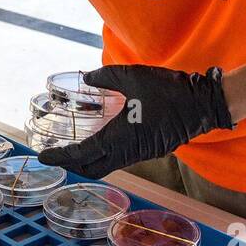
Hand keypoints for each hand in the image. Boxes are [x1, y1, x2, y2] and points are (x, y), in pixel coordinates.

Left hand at [37, 64, 233, 178]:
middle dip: (71, 166)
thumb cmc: (168, 90)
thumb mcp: (132, 76)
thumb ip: (105, 77)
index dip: (60, 157)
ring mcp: (139, 154)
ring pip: (106, 166)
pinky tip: (97, 142)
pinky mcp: (148, 150)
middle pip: (91, 169)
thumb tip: (87, 78)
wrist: (202, 104)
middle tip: (54, 155)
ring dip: (87, 162)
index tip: (43, 156)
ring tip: (71, 150)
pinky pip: (119, 160)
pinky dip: (102, 156)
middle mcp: (127, 152)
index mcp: (120, 138)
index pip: (82, 155)